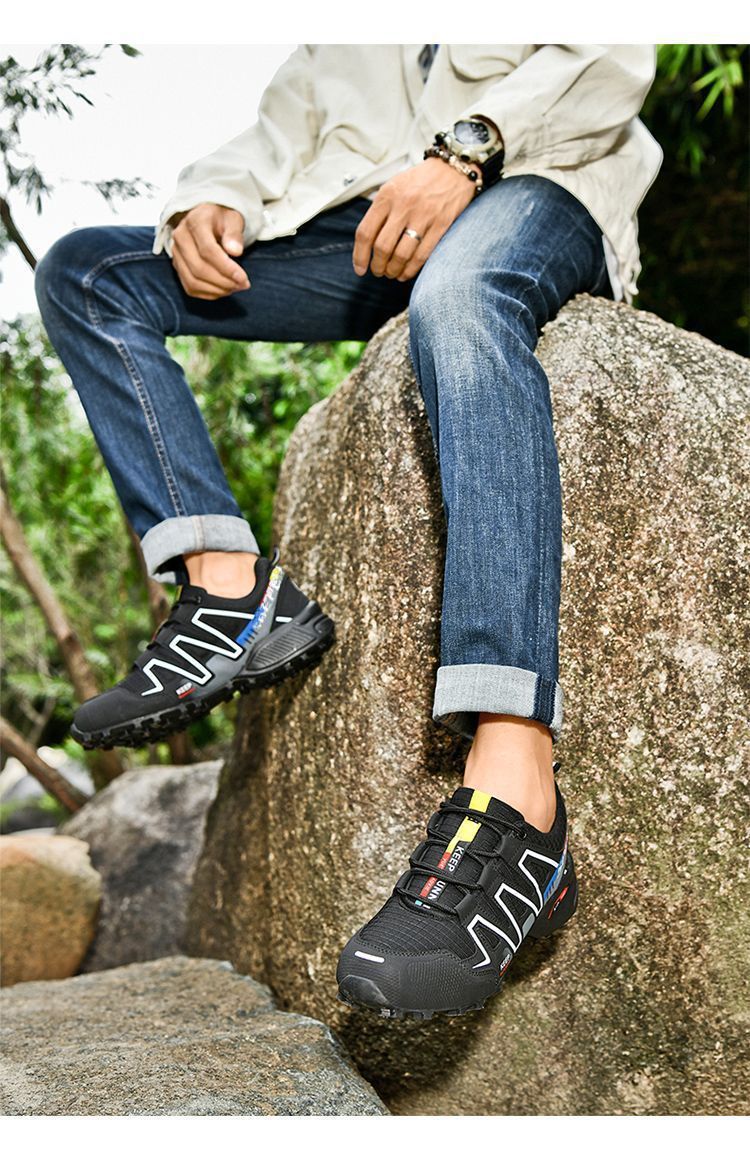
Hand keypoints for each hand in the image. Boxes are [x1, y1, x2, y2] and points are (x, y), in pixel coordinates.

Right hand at [170, 204, 250, 298]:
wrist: (207, 216)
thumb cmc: (222, 218)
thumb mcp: (233, 219)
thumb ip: (234, 234)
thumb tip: (235, 251)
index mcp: (195, 222)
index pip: (208, 251)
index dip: (226, 268)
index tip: (243, 278)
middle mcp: (181, 237)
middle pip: (199, 269)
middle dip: (224, 282)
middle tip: (243, 285)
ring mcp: (176, 253)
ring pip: (193, 281)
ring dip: (217, 290)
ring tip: (235, 288)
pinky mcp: (178, 266)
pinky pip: (190, 288)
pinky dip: (209, 293)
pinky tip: (224, 290)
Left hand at [352, 158, 479, 281]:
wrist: (454, 168)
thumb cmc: (421, 180)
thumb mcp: (394, 186)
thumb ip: (381, 210)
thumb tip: (367, 241)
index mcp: (387, 196)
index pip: (365, 232)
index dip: (359, 256)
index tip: (360, 269)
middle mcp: (403, 206)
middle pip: (382, 247)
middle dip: (377, 266)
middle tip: (378, 271)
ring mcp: (423, 216)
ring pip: (401, 255)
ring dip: (393, 270)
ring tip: (391, 273)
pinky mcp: (440, 224)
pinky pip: (422, 255)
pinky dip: (411, 269)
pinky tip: (405, 273)